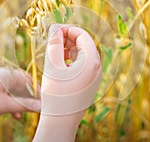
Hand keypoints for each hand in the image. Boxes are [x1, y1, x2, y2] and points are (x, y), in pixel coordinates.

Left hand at [0, 68, 40, 122]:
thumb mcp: (6, 105)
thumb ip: (25, 105)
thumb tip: (41, 106)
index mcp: (5, 74)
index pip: (27, 79)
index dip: (37, 89)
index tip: (44, 99)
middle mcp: (2, 77)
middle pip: (22, 86)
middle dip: (29, 97)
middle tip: (37, 107)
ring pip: (15, 93)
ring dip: (21, 103)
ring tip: (26, 112)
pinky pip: (7, 97)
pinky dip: (13, 105)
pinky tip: (15, 115)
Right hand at [33, 24, 101, 141]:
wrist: (61, 122)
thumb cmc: (56, 94)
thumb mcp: (52, 65)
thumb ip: (54, 43)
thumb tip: (55, 27)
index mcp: (91, 61)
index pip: (82, 35)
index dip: (67, 29)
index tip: (53, 31)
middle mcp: (97, 67)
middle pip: (84, 44)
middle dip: (67, 39)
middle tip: (52, 39)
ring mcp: (95, 76)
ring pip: (83, 55)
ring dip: (69, 49)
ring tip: (54, 51)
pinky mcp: (90, 83)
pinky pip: (83, 65)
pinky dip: (72, 60)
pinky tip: (59, 63)